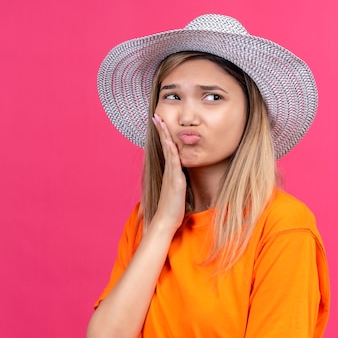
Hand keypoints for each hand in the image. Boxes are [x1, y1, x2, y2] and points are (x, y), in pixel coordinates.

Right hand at [151, 113, 185, 232]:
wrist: (165, 221)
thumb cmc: (172, 208)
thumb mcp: (177, 191)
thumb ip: (178, 181)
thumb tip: (181, 176)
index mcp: (170, 172)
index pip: (167, 149)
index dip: (164, 136)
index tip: (161, 123)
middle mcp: (169, 170)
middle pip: (165, 145)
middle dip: (161, 130)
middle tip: (156, 116)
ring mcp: (171, 174)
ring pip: (168, 151)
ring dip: (164, 135)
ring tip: (160, 122)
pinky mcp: (175, 181)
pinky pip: (173, 163)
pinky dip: (170, 151)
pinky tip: (168, 141)